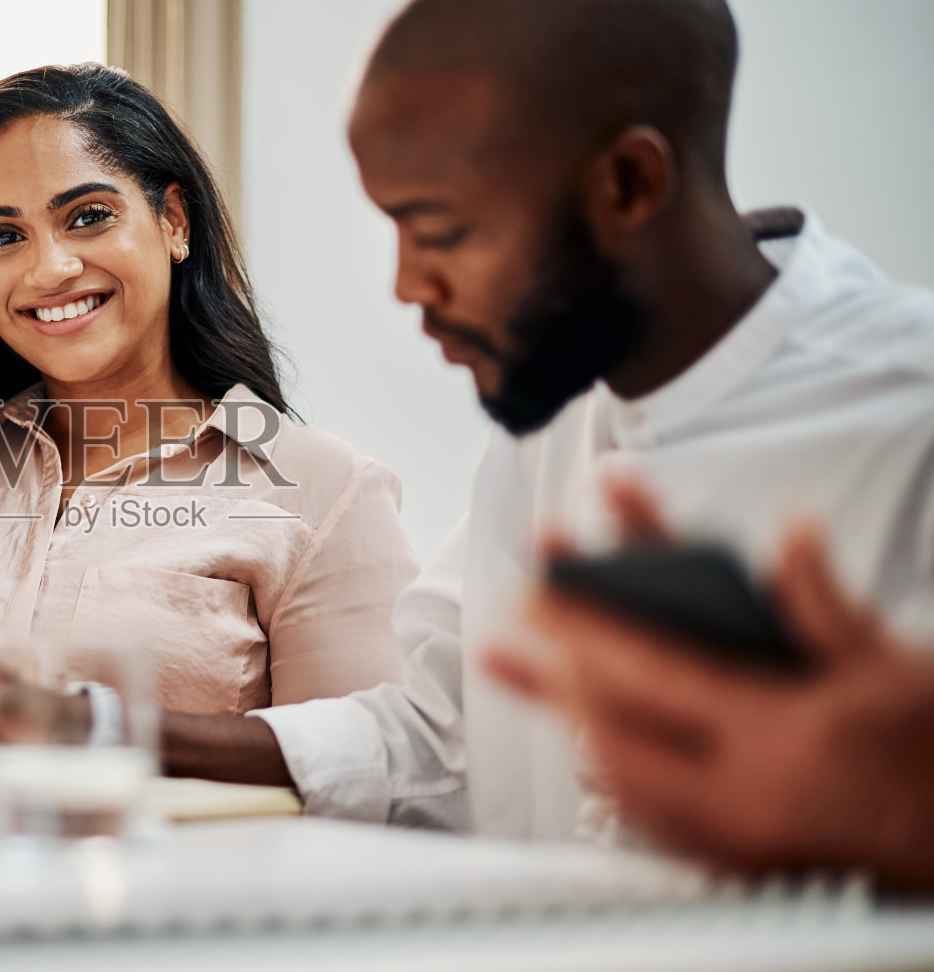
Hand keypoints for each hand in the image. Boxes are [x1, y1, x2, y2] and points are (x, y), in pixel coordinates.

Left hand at [487, 477, 933, 887]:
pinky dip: (615, 773)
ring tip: (532, 680)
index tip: (538, 593)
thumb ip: (825, 603)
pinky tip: (592, 740)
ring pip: (621, 779)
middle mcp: (747, 791)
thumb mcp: (895, 667)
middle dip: (550, 680)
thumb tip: (794, 532)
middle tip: (503, 641)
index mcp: (781, 732)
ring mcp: (736, 836)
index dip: (587, 625)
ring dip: (571, 725)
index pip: (655, 668)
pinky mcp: (736, 864)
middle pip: (614, 729)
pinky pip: (651, 818)